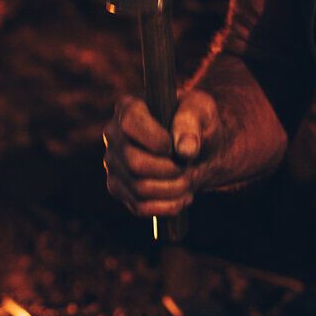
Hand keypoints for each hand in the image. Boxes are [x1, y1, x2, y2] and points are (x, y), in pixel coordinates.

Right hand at [104, 91, 218, 219]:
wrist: (197, 151)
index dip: (156, 140)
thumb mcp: (202, 110)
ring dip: (173, 189)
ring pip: (139, 188)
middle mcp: (113, 136)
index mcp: (128, 108)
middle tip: (187, 166)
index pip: (129, 124)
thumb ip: (193, 121)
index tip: (176, 146)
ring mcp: (113, 164)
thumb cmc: (197, 125)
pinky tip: (182, 198)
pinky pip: (140, 207)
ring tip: (188, 180)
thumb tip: (184, 149)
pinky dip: (167, 206)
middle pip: (134, 163)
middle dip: (170, 170)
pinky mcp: (119, 189)